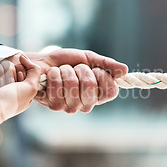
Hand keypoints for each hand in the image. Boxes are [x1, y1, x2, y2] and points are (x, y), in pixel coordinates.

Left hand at [7, 49, 127, 112]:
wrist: (41, 62)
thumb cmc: (65, 62)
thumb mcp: (88, 58)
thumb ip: (106, 64)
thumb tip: (125, 70)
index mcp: (97, 95)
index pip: (111, 91)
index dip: (103, 76)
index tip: (95, 69)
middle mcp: (86, 104)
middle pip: (91, 87)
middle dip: (81, 70)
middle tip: (75, 68)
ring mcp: (71, 107)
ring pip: (73, 86)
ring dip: (66, 72)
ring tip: (61, 71)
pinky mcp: (55, 106)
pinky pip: (58, 88)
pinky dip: (54, 75)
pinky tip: (51, 77)